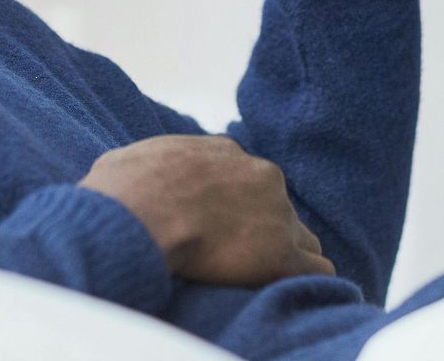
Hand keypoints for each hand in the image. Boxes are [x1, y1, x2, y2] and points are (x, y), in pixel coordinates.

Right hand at [78, 134, 333, 286]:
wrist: (139, 213)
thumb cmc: (125, 187)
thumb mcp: (137, 157)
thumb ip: (156, 162)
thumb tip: (137, 173)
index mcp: (226, 151)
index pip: (246, 177)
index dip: (235, 203)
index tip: (219, 222)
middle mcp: (260, 175)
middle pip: (277, 206)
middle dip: (262, 228)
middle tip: (235, 252)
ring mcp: (277, 213)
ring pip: (301, 237)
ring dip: (286, 254)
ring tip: (260, 277)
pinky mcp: (284, 254)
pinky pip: (318, 268)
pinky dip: (308, 280)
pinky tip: (292, 291)